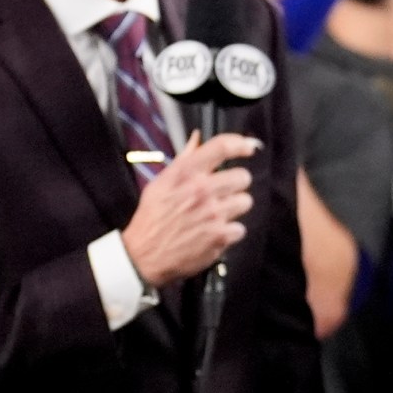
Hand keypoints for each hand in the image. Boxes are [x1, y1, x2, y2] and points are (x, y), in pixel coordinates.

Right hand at [120, 132, 258, 287]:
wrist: (144, 254)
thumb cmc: (152, 217)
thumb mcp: (161, 182)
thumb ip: (183, 159)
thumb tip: (197, 138)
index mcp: (186, 173)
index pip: (222, 147)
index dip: (240, 143)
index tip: (248, 147)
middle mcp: (201, 190)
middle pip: (242, 176)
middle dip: (236, 183)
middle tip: (225, 192)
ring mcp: (213, 214)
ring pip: (245, 201)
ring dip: (235, 208)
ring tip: (219, 214)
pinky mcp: (220, 236)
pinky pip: (240, 228)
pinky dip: (230, 232)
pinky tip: (215, 232)